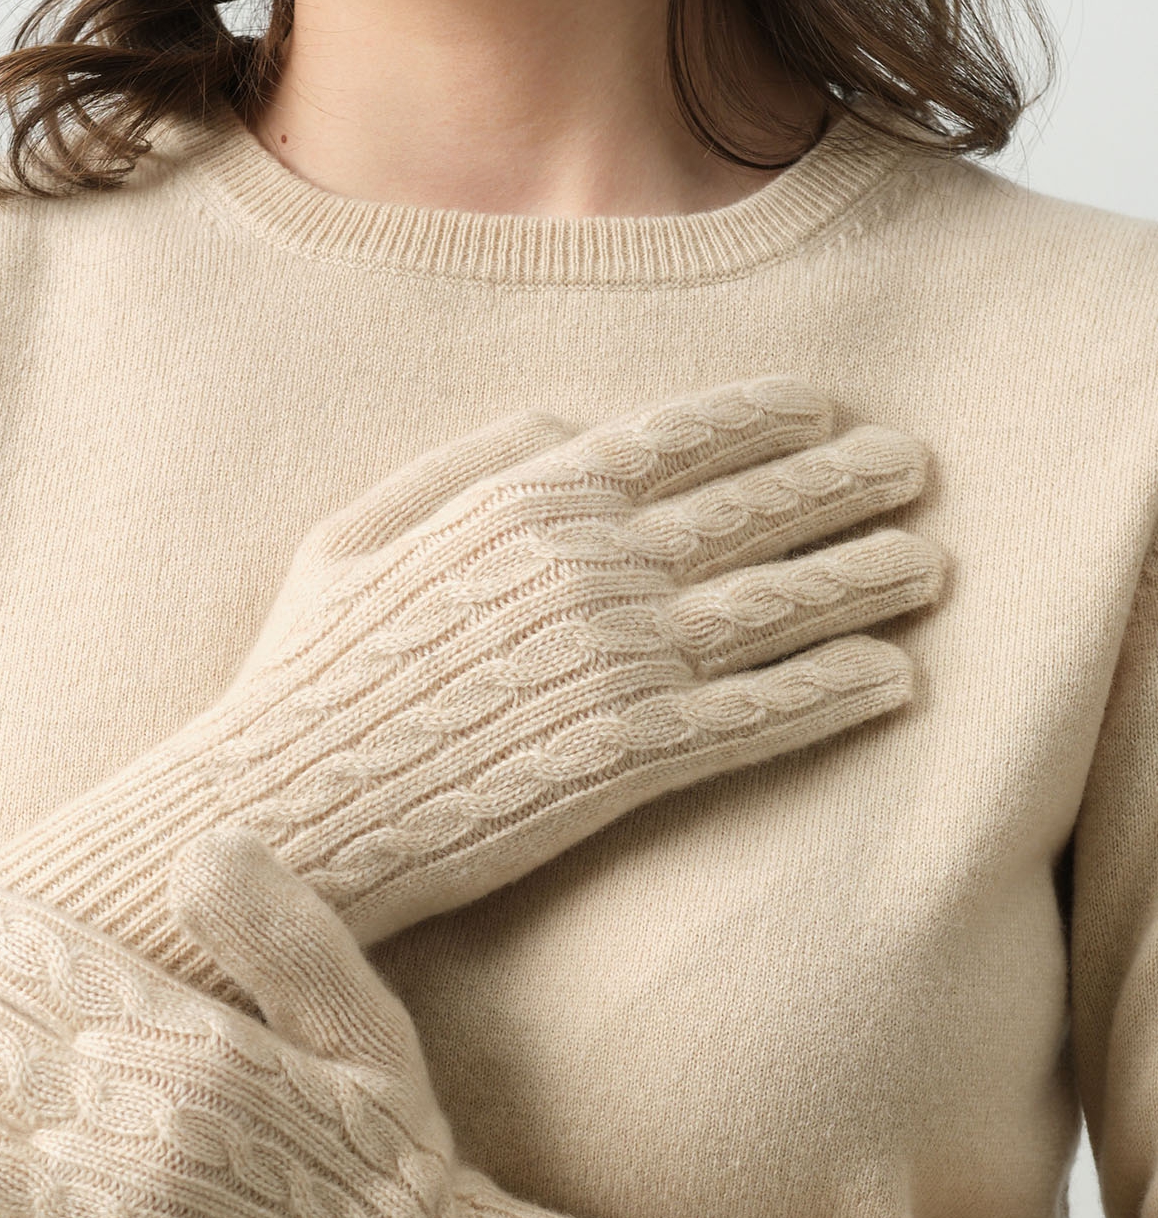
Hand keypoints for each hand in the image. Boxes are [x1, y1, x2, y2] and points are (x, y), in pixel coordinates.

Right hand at [0, 376, 943, 985]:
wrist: (288, 809)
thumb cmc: (307, 674)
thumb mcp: (356, 534)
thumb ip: (466, 462)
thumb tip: (571, 419)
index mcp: (522, 500)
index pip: (677, 437)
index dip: (765, 417)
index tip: (827, 408)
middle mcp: (586, 566)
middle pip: (753, 509)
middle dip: (847, 482)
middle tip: (914, 470)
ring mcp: (615, 661)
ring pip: (779, 605)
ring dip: (868, 579)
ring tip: (929, 565)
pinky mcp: (630, 758)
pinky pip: (762, 713)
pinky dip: (837, 689)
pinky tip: (892, 677)